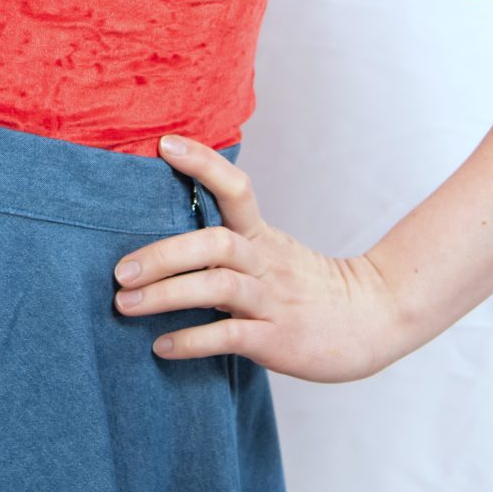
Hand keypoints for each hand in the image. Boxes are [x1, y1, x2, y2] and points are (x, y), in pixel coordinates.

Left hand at [111, 135, 410, 383]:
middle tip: (119, 271)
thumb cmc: (310, 287)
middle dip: (162, 254)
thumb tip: (164, 238)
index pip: (236, 188)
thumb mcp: (274, 252)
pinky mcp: (277, 339)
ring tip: (125, 305)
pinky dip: (192, 341)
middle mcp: (266, 262)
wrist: (373, 319)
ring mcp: (272, 301)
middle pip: (214, 243)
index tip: (165, 144)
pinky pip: (230, 336)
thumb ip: (230, 243)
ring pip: (217, 287)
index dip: (203, 163)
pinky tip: (162, 347)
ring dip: (165, 295)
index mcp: (263, 236)